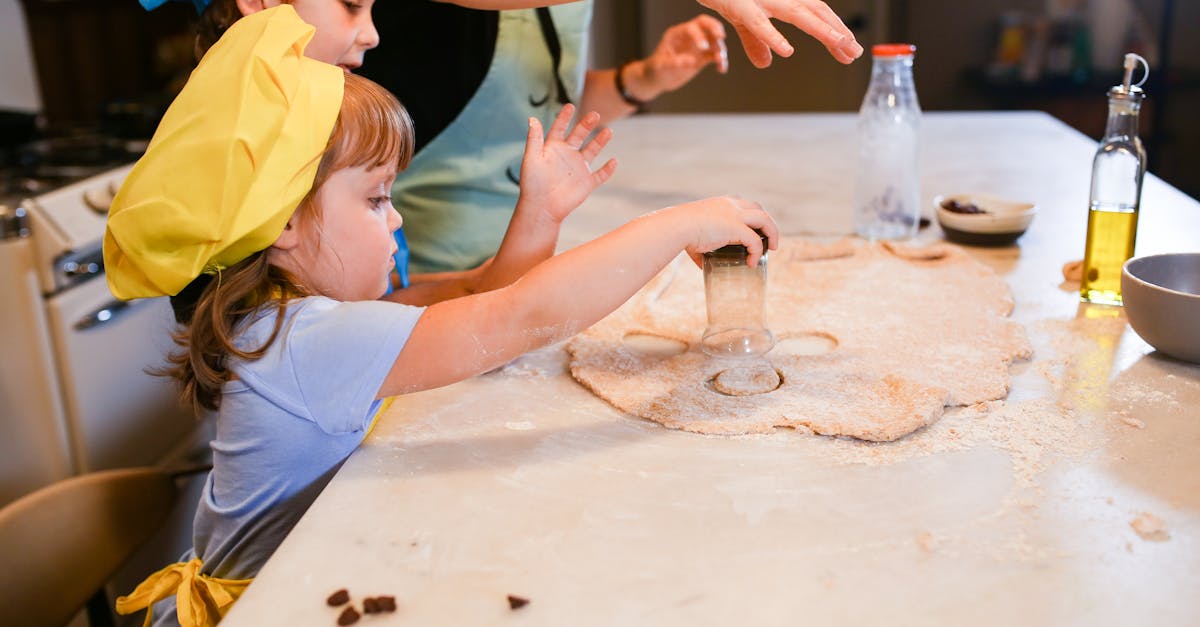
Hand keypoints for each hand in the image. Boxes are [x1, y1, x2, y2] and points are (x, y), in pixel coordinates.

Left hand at [517, 104, 617, 224]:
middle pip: (579, 135)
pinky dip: (608, 169)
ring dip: (600, 141)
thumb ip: (534, 138)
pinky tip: (614, 160)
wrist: (541, 207)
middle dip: (587, 124)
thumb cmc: (532, 183)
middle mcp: (567, 155)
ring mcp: (578, 169)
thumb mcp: (532, 158)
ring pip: (593, 151)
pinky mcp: (587, 183)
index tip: (570, 106)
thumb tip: (532, 118)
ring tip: (608, 131)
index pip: (559, 128)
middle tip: (594, 115)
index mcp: (553, 148)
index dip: (564, 117)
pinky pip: (601, 174)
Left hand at [638, 15, 728, 97]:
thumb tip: (691, 60)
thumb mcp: (660, 66)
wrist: (657, 80)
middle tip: (721, 37)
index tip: (703, 47)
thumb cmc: (655, 70)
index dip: (699, 35)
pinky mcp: (702, 58)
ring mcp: (697, 47)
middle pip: (706, 25)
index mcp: (677, 34)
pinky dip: (720, 61)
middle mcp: (689, 37)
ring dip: (720, 48)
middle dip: (715, 28)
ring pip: (713, 41)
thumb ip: (674, 62)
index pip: (692, 27)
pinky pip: (715, 56)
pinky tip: (721, 69)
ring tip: (720, 60)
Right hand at [665, 195, 778, 267]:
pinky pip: (755, 240)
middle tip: (769, 239)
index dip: (752, 217)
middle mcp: (731, 205)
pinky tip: (752, 262)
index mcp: (721, 204)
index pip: (744, 205)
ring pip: (764, 219)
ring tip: (772, 248)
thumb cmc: (680, 232)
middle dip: (767, 223)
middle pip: (759, 208)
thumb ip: (702, 250)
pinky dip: (757, 252)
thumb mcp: (693, 237)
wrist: (676, 227)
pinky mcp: (736, 227)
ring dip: (772, 233)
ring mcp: (735, 215)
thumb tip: (704, 266)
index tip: (755, 230)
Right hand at [695, 0, 862, 67]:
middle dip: (837, 31)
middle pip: (815, 12)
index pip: (816, 13)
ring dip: (821, 28)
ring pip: (798, 13)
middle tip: (854, 52)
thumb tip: (766, 62)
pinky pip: (759, 23)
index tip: (849, 51)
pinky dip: (773, 36)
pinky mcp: (740, 6)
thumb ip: (756, 42)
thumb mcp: (742, 21)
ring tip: (839, 43)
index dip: (835, 30)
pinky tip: (786, 50)